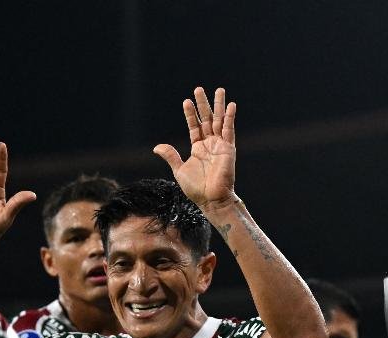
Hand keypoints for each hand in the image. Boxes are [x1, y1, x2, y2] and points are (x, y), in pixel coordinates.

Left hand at [153, 87, 237, 212]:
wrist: (211, 199)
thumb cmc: (196, 189)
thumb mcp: (179, 170)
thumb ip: (171, 156)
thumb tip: (156, 147)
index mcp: (198, 148)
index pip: (194, 126)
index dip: (190, 114)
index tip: (186, 101)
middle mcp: (210, 144)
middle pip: (207, 119)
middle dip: (203, 104)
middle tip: (199, 89)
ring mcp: (220, 145)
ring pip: (219, 120)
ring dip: (218, 105)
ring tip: (219, 90)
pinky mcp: (229, 148)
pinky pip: (229, 130)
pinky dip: (230, 118)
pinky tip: (230, 105)